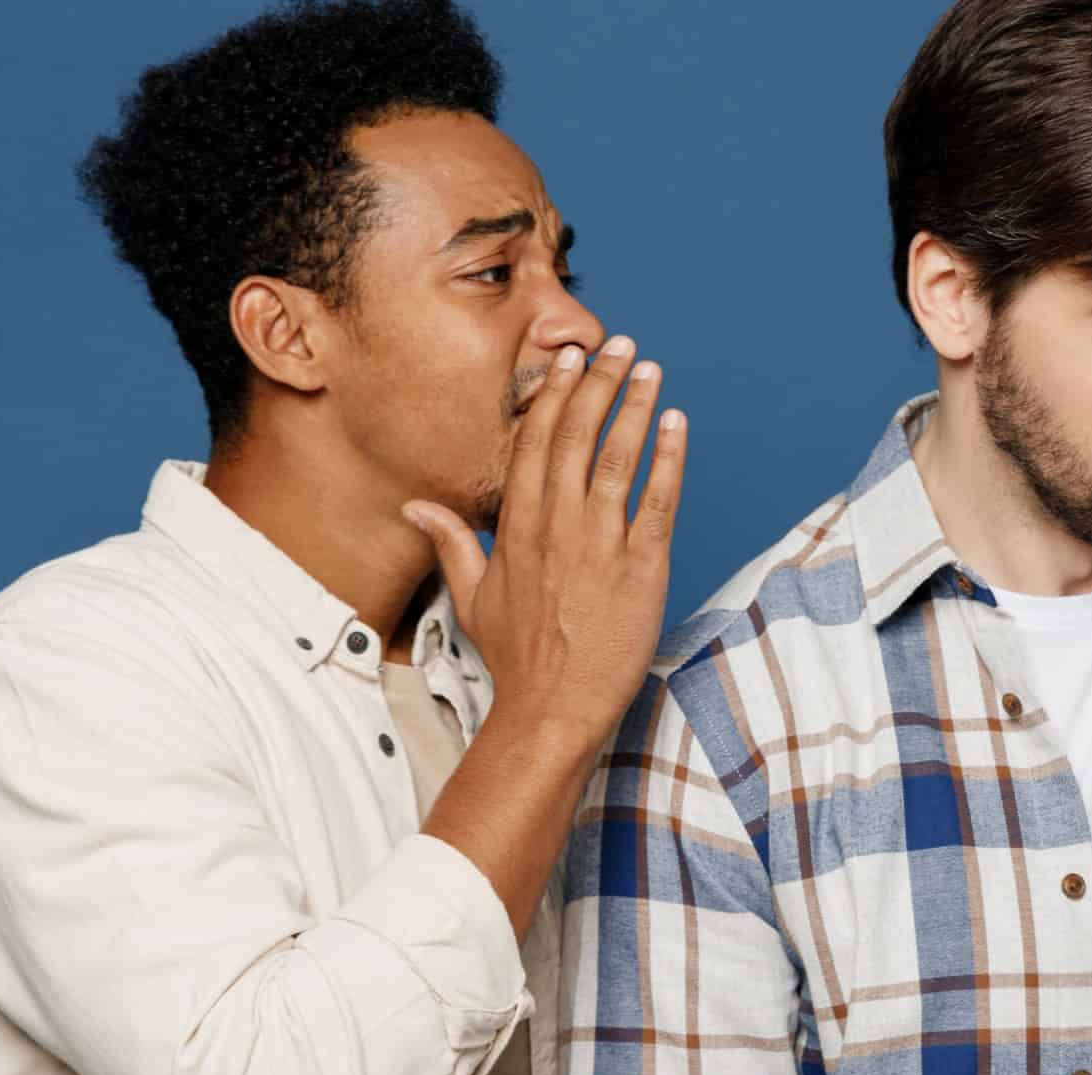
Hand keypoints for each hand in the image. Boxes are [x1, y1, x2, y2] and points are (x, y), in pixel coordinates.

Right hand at [403, 336, 686, 746]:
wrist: (552, 711)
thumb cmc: (517, 659)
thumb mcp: (470, 597)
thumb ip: (451, 542)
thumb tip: (414, 506)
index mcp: (517, 528)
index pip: (534, 445)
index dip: (554, 398)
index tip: (569, 362)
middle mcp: (556, 527)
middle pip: (576, 438)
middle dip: (600, 386)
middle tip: (620, 346)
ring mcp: (599, 546)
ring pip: (617, 460)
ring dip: (635, 408)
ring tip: (650, 370)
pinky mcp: (640, 569)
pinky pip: (658, 502)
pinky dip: (669, 459)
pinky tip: (676, 424)